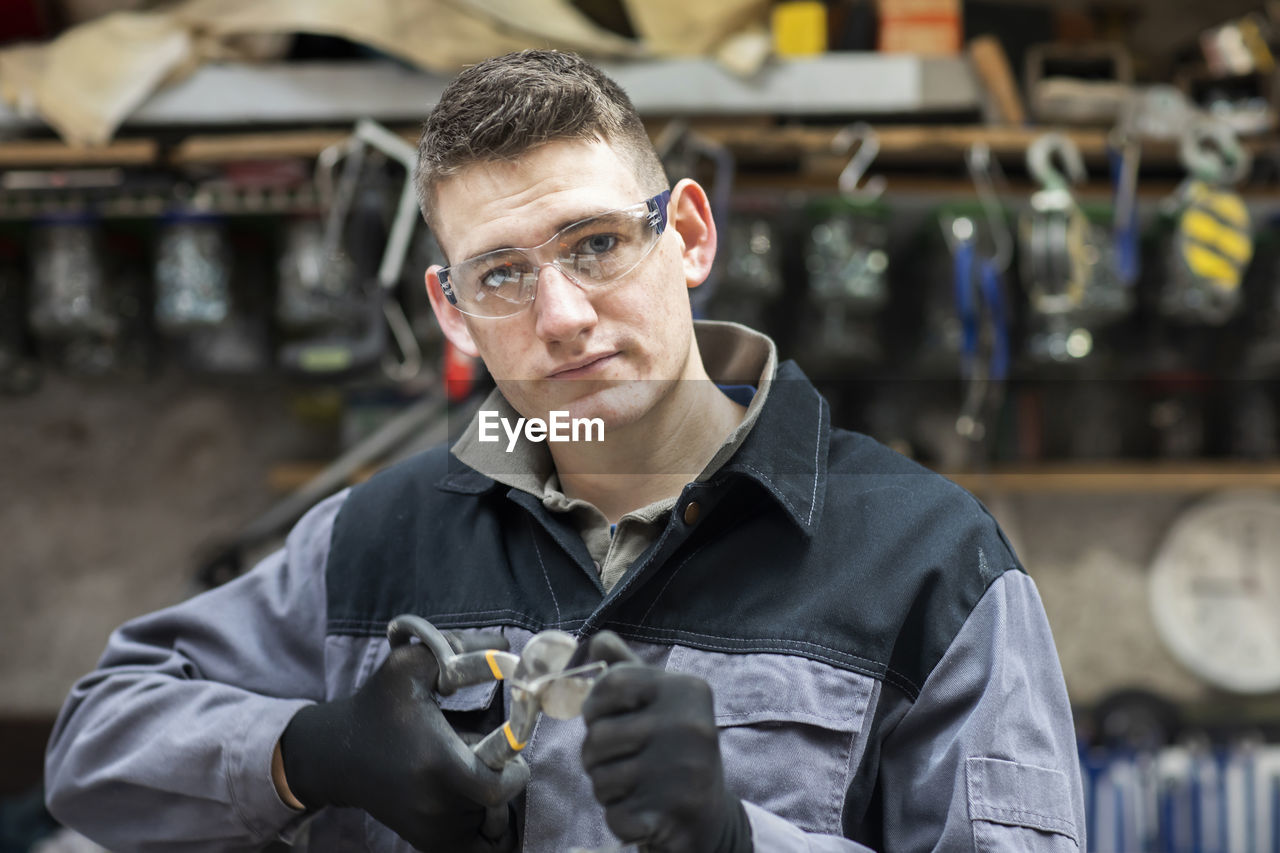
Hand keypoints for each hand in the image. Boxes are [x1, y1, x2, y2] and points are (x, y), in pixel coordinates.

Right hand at [279, 631, 528, 851]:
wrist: (336, 755)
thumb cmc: (377, 705)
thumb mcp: (409, 666)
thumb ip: (458, 650)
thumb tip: (506, 646)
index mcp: (436, 762)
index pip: (499, 787)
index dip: (515, 772)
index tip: (512, 754)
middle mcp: (434, 803)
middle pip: (496, 801)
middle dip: (501, 777)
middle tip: (486, 754)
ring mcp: (429, 829)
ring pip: (484, 817)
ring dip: (484, 794)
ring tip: (459, 767)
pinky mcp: (424, 841)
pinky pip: (471, 837)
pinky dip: (474, 816)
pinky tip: (456, 790)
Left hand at [579, 632, 750, 852]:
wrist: (709, 813)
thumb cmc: (672, 747)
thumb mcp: (658, 700)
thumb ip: (626, 669)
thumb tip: (597, 640)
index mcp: (686, 689)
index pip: (611, 681)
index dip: (594, 703)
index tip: (603, 717)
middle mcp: (691, 725)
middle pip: (597, 735)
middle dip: (594, 753)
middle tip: (620, 758)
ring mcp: (685, 771)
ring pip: (601, 777)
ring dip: (605, 786)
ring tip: (633, 783)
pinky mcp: (676, 813)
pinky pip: (614, 815)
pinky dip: (619, 817)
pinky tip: (643, 809)